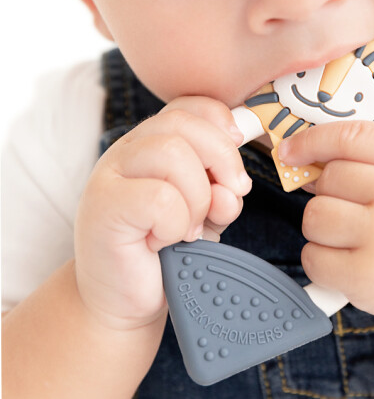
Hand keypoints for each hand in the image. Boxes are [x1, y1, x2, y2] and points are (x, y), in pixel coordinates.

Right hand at [74, 97, 251, 329]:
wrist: (123, 299)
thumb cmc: (165, 250)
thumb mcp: (205, 211)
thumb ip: (222, 192)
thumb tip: (234, 187)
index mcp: (152, 142)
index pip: (187, 105)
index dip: (220, 120)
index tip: (239, 147)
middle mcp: (128, 150)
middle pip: (183, 124)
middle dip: (221, 158)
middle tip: (230, 196)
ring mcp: (110, 174)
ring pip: (172, 154)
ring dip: (197, 196)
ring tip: (189, 227)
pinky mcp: (104, 206)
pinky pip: (159, 197)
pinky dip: (176, 222)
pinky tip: (165, 239)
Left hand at [277, 120, 373, 328]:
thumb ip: (373, 156)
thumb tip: (308, 159)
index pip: (348, 136)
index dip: (311, 141)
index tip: (289, 150)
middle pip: (328, 178)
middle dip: (329, 193)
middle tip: (354, 209)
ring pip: (314, 216)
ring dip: (322, 227)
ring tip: (353, 236)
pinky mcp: (367, 278)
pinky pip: (312, 257)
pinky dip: (322, 261)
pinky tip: (349, 262)